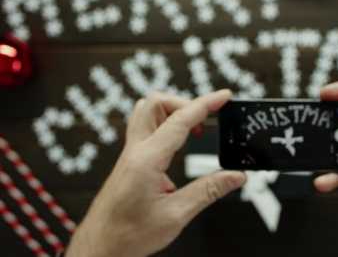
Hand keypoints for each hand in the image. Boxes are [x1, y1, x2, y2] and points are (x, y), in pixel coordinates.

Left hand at [66, 90, 246, 256]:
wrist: (100, 247)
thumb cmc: (128, 235)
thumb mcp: (176, 215)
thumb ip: (209, 191)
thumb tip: (235, 176)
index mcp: (147, 160)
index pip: (180, 120)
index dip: (205, 104)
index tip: (223, 96)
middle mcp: (135, 151)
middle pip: (157, 103)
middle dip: (186, 103)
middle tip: (206, 121)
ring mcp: (129, 154)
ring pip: (146, 111)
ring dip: (172, 112)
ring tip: (193, 129)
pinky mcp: (129, 160)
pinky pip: (144, 127)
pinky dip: (164, 125)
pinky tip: (176, 143)